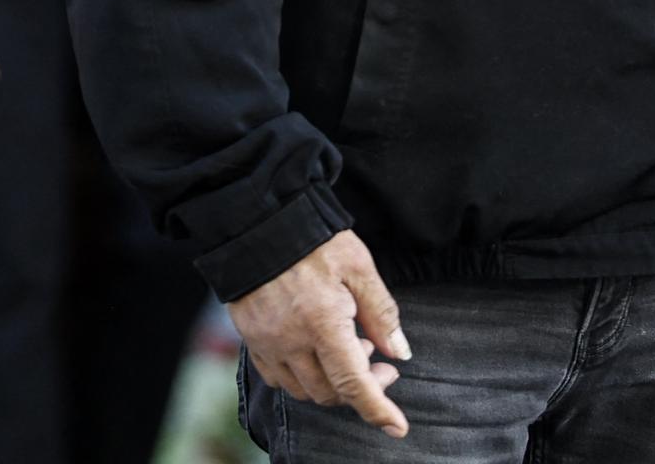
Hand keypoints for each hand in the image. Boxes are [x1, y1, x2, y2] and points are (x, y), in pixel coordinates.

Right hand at [226, 229, 410, 436]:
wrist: (260, 227)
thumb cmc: (315, 242)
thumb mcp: (359, 267)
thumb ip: (381, 313)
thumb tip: (400, 352)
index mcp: (323, 324)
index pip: (353, 383)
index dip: (377, 409)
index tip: (397, 427)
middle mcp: (292, 343)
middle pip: (331, 392)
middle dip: (362, 387)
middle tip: (382, 361)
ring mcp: (268, 346)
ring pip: (305, 390)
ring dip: (334, 383)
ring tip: (351, 348)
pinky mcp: (253, 343)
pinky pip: (280, 380)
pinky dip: (306, 378)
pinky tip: (319, 353)